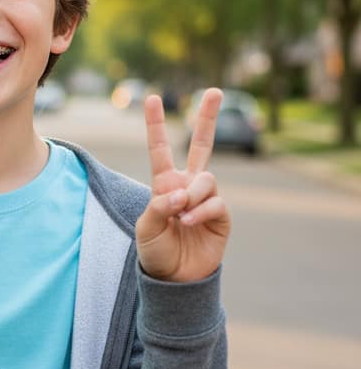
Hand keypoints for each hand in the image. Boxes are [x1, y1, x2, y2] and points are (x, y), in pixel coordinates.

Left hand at [135, 88, 231, 282]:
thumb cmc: (156, 251)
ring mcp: (206, 198)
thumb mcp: (146, 228)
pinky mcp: (221, 214)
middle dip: (206, 118)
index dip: (156, 125)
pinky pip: (215, 202)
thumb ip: (159, 207)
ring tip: (182, 216)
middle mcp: (187, 186)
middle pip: (201, 145)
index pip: (159, 149)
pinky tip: (191, 224)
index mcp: (164, 184)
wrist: (176, 278)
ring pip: (206, 178)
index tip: (151, 98)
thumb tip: (179, 192)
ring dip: (192, 195)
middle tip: (213, 91)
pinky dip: (201, 211)